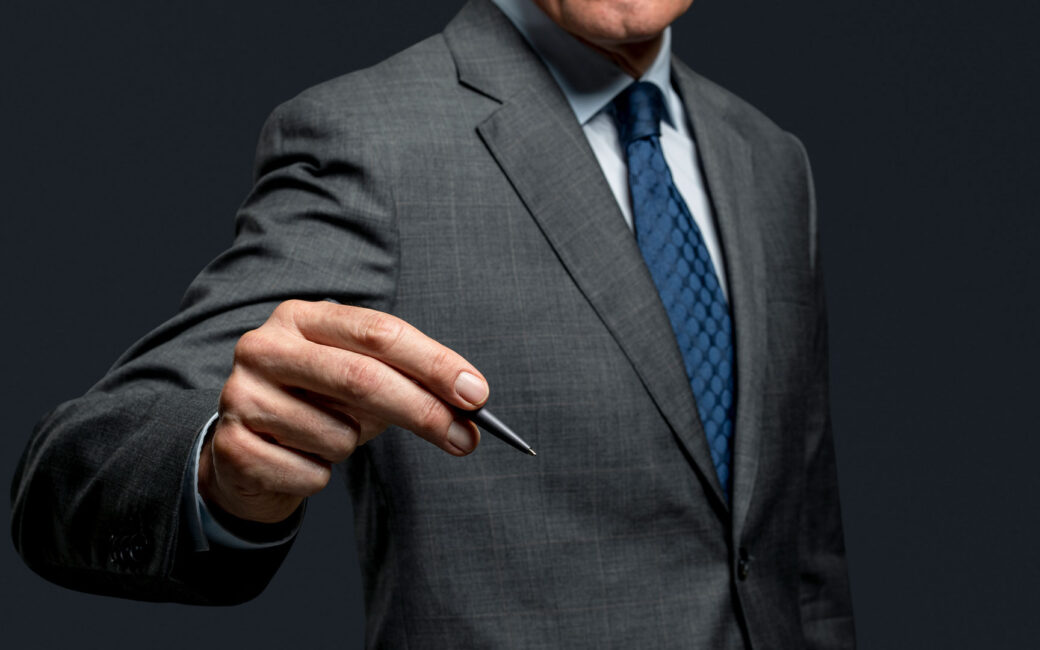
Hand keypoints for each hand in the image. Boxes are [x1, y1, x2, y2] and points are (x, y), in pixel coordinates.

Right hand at [198, 300, 487, 522]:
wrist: (245, 452)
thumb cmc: (318, 407)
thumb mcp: (362, 384)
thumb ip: (412, 386)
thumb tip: (470, 412)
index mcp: (302, 317)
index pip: (379, 333)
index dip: (434, 364)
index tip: (477, 395)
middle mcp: (264, 346)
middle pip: (362, 378)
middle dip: (423, 412)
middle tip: (466, 439)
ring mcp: (241, 394)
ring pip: (338, 434)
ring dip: (352, 447)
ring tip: (327, 439)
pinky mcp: (232, 445)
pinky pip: (310, 473)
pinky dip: (320, 475)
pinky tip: (297, 460)